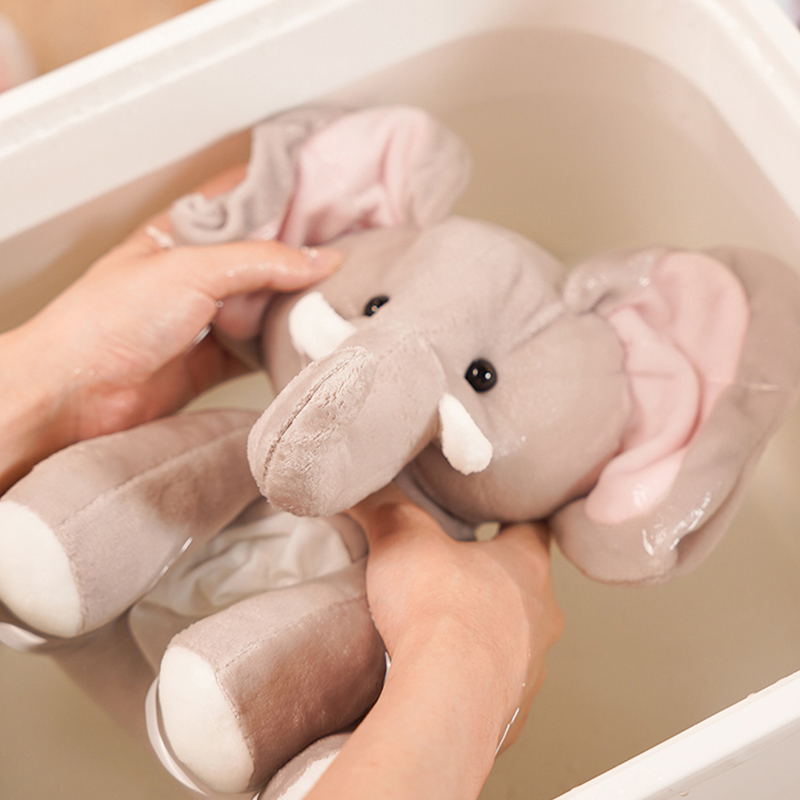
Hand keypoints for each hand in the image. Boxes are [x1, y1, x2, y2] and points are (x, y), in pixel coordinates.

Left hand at [0, 167, 339, 491]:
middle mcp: (194, 273)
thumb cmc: (105, 321)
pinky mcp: (209, 361)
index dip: (284, 194)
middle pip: (260, 257)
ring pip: (262, 305)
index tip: (329, 194)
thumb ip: (261, 261)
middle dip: (300, 256)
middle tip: (346, 253)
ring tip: (335, 298)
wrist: (75, 394)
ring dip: (293, 306)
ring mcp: (203, 318)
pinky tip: (304, 343)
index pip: (243, 202)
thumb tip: (318, 259)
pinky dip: (280, 348)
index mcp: (182, 233)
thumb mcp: (192, 270)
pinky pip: (255, 349)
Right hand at [305, 486, 562, 799]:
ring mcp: (532, 667)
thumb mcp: (403, 538)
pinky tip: (444, 674)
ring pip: (516, 638)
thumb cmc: (437, 611)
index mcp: (526, 565)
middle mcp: (542, 615)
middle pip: (526, 586)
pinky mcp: (513, 710)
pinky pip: (497, 685)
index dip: (515, 514)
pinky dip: (475, 676)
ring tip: (446, 628)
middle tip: (458, 570)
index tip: (499, 509)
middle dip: (493, 577)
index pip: (534, 526)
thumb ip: (387, 507)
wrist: (444, 701)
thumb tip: (364, 484)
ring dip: (487, 631)